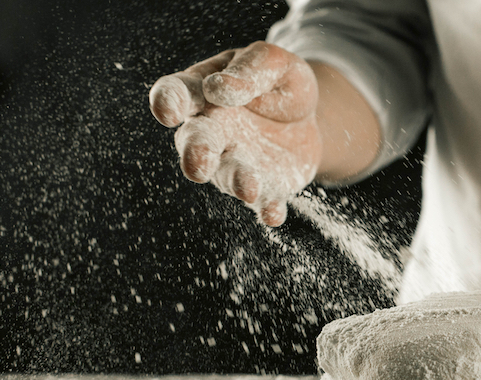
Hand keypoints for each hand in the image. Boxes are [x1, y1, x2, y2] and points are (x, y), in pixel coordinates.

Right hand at [149, 41, 320, 225]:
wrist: (312, 117)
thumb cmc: (281, 82)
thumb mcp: (276, 63)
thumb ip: (250, 70)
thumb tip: (218, 88)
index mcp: (203, 92)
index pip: (177, 93)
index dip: (168, 102)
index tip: (168, 112)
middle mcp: (211, 131)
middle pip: (195, 142)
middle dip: (196, 153)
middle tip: (199, 164)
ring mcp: (234, 161)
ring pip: (226, 175)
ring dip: (236, 182)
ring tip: (249, 188)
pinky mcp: (262, 186)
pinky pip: (262, 200)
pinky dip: (266, 209)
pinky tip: (273, 215)